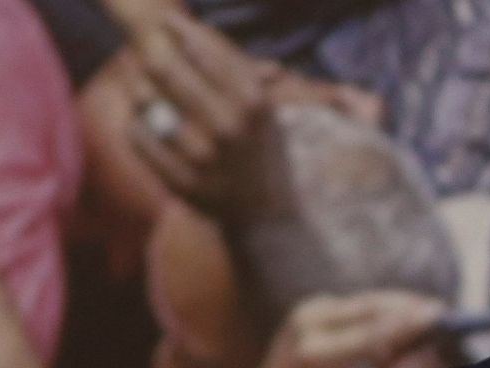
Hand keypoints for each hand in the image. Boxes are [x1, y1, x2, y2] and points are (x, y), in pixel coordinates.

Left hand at [121, 10, 383, 214]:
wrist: (267, 224)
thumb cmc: (274, 157)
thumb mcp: (290, 119)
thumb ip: (309, 94)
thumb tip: (354, 101)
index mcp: (258, 104)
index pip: (206, 50)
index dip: (182, 30)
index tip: (170, 21)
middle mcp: (231, 129)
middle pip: (168, 68)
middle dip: (153, 52)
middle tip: (148, 46)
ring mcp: (203, 158)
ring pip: (147, 101)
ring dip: (140, 88)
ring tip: (144, 83)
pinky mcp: (181, 182)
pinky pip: (139, 137)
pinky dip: (136, 125)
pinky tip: (144, 120)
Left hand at [248, 290, 447, 367]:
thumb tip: (426, 352)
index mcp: (312, 355)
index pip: (371, 333)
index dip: (407, 323)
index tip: (439, 315)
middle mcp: (306, 325)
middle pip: (371, 307)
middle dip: (409, 308)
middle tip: (443, 314)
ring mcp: (306, 312)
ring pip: (367, 303)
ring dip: (398, 310)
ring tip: (426, 325)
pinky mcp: (311, 307)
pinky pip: (357, 307)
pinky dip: (381, 315)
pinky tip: (399, 329)